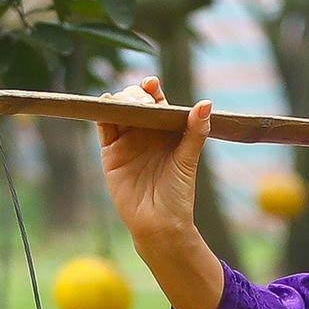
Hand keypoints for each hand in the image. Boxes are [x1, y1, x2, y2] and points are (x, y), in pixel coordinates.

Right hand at [98, 76, 228, 308]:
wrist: (159, 223)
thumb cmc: (178, 193)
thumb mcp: (188, 159)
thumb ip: (195, 130)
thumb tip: (206, 102)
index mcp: (166, 129)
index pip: (157, 102)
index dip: (152, 89)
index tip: (152, 84)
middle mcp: (145, 131)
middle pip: (134, 102)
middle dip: (134, 95)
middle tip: (140, 101)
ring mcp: (126, 140)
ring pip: (118, 110)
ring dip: (118, 100)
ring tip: (123, 102)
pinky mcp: (110, 152)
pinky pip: (103, 127)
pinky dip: (101, 113)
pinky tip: (103, 104)